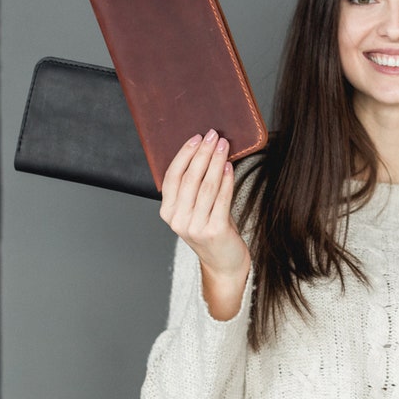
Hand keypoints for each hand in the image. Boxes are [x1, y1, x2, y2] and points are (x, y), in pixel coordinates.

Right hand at [159, 129, 249, 318]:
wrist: (224, 262)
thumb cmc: (211, 229)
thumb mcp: (195, 208)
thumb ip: (194, 187)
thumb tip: (204, 151)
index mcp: (168, 212)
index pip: (172, 177)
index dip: (184, 155)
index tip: (196, 138)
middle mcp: (177, 220)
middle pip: (189, 178)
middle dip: (202, 153)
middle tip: (213, 135)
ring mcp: (194, 227)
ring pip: (206, 186)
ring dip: (216, 162)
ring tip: (224, 145)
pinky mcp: (213, 230)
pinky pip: (221, 198)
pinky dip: (226, 180)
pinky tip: (230, 166)